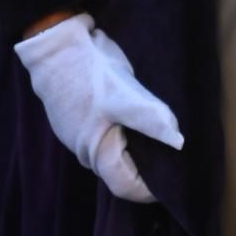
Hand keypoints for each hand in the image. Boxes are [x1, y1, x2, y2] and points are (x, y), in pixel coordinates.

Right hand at [14, 13, 183, 204]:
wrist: (57, 47)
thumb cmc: (90, 74)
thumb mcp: (126, 95)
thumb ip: (152, 120)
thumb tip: (179, 143)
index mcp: (96, 153)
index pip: (127, 187)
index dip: (151, 188)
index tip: (176, 177)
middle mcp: (86, 151)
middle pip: (122, 171)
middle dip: (149, 167)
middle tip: (178, 154)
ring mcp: (80, 134)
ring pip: (115, 152)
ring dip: (138, 147)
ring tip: (164, 134)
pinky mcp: (80, 118)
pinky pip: (108, 135)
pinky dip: (127, 132)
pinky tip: (142, 116)